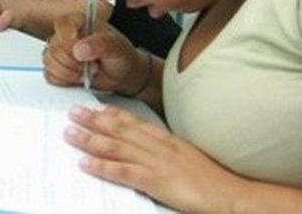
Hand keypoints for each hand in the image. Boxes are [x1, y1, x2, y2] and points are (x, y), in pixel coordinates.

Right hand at [44, 11, 145, 93]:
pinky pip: (50, 75)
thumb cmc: (120, 55)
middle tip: (92, 65)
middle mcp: (66, 34)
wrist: (121, 73)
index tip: (78, 52)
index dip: (67, 39)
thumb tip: (80, 49)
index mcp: (80, 22)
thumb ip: (101, 44)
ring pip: (50, 62)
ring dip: (70, 73)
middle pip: (55, 48)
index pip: (63, 24)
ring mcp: (59, 50)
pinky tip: (78, 77)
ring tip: (86, 72)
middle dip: (73, 63)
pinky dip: (64, 80)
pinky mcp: (56, 66)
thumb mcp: (117, 47)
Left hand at [65, 104, 246, 213]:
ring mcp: (156, 162)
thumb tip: (149, 150)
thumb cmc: (211, 179)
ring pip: (116, 146)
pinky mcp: (155, 181)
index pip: (135, 121)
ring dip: (90, 139)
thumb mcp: (187, 157)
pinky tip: (86, 163)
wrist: (230, 195)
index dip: (113, 113)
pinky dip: (102, 166)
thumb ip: (167, 151)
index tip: (97, 106)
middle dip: (94, 120)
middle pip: (120, 129)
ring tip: (70, 133)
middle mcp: (158, 146)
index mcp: (167, 139)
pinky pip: (122, 171)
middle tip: (73, 113)